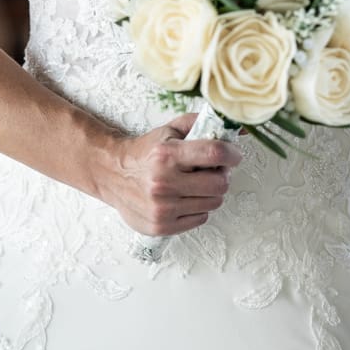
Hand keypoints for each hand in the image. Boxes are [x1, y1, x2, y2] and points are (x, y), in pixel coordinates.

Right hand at [103, 111, 243, 236]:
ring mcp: (162, 208)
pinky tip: (186, 198)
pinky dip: (199, 208)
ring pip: (213, 202)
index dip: (232, 154)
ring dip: (211, 192)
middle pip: (219, 183)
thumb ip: (201, 124)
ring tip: (197, 183)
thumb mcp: (170, 130)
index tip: (234, 154)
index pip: (215, 153)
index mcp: (166, 155)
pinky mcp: (162, 226)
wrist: (113, 174)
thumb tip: (236, 127)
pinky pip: (201, 218)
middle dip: (222, 175)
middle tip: (214, 170)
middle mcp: (164, 183)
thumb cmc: (145, 152)